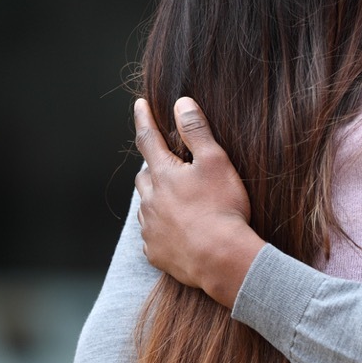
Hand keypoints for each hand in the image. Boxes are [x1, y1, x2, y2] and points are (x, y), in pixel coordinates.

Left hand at [133, 96, 263, 306]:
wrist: (221, 259)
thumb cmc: (222, 208)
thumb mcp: (215, 162)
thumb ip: (196, 131)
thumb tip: (181, 103)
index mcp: (163, 175)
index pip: (148, 139)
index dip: (144, 119)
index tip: (139, 104)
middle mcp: (150, 200)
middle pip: (144, 176)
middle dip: (153, 167)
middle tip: (168, 165)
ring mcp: (151, 229)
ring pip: (146, 206)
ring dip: (156, 199)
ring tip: (176, 201)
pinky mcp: (156, 252)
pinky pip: (153, 235)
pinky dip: (161, 228)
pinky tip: (178, 231)